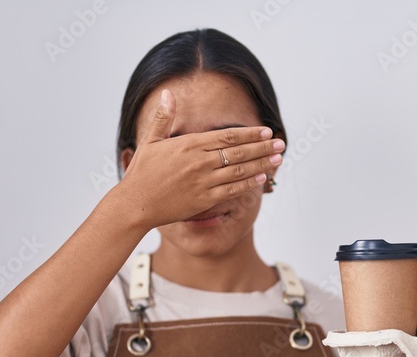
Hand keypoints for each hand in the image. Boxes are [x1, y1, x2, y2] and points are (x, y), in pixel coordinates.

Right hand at [110, 89, 282, 230]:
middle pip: (239, 152)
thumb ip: (163, 117)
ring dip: (261, 164)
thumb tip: (167, 93)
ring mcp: (203, 182)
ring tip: (277, 160)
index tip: (266, 131)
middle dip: (263, 147)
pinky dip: (248, 183)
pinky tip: (261, 178)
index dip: (250, 134)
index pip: (228, 136)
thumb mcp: (151, 140)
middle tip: (281, 144)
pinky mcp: (204, 200)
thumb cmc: (142, 172)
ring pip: (239, 171)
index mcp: (190, 145)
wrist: (136, 203)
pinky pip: (231, 190)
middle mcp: (200, 162)